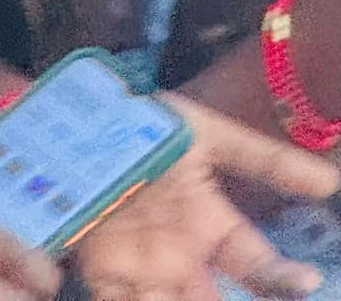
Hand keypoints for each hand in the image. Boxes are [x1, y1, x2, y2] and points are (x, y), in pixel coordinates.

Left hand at [69, 94, 339, 300]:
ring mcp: (143, 265)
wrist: (80, 116)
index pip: (260, 268)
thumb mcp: (208, 136)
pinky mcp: (99, 267)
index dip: (284, 279)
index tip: (304, 280)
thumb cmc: (147, 124)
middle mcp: (182, 255)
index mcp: (211, 228)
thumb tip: (330, 183)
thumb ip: (264, 161)